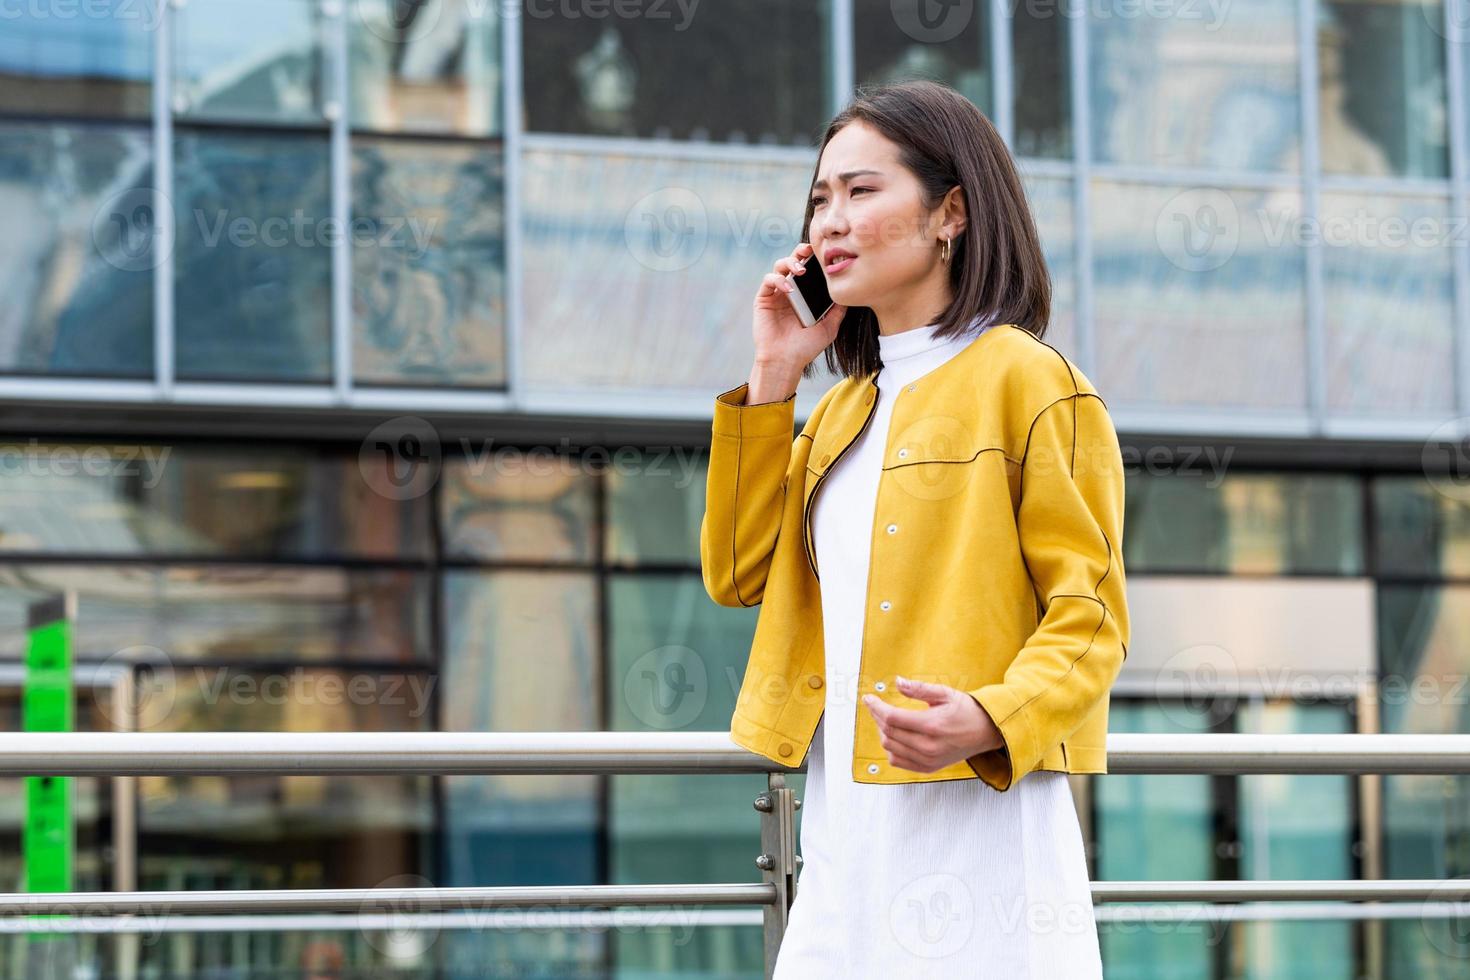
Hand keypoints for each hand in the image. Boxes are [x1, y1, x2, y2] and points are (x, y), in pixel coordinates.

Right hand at [751, 242, 847, 372]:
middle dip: (801, 251)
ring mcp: (776, 294)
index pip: (810, 269)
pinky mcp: (763, 299)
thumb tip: (849, 293)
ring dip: (789, 262)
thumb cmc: (806, 348)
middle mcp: (790, 291)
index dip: (815, 258)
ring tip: (800, 270)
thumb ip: (838, 310)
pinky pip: (768, 280)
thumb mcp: (829, 327)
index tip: (826, 253)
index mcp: (805, 295)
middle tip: (810, 250)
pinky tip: (788, 289)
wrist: (786, 362)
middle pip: (794, 261)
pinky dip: (778, 279)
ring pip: (779, 265)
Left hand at [861, 676, 1005, 773]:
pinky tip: (894, 736)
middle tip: (876, 705)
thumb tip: (897, 682)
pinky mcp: (928, 767)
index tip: (868, 698)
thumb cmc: (967, 711)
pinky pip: (898, 761)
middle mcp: (928, 746)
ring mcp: (928, 759)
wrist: (986, 732)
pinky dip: (891, 749)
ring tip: (886, 719)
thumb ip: (918, 689)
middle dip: (877, 717)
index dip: (875, 707)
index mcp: (931, 725)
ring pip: (890, 747)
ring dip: (883, 732)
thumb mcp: (944, 693)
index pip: (891, 718)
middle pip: (888, 732)